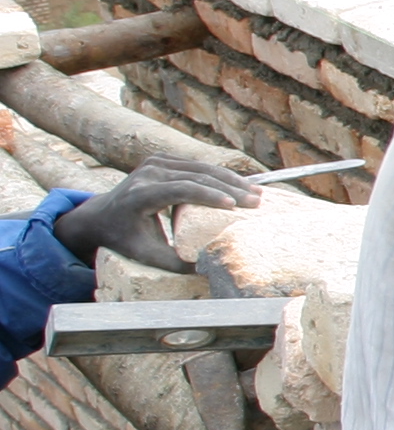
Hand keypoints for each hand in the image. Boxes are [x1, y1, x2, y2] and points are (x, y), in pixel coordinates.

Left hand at [53, 157, 264, 271]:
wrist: (100, 216)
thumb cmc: (125, 239)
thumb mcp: (147, 255)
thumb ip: (177, 264)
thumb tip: (212, 270)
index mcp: (139, 195)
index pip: (179, 190)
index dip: (208, 196)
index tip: (233, 205)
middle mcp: (146, 174)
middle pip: (195, 176)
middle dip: (230, 188)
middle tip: (256, 202)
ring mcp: (154, 163)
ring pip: (200, 167)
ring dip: (231, 180)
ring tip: (257, 193)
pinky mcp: (162, 160)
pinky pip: (197, 165)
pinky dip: (221, 175)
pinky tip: (241, 184)